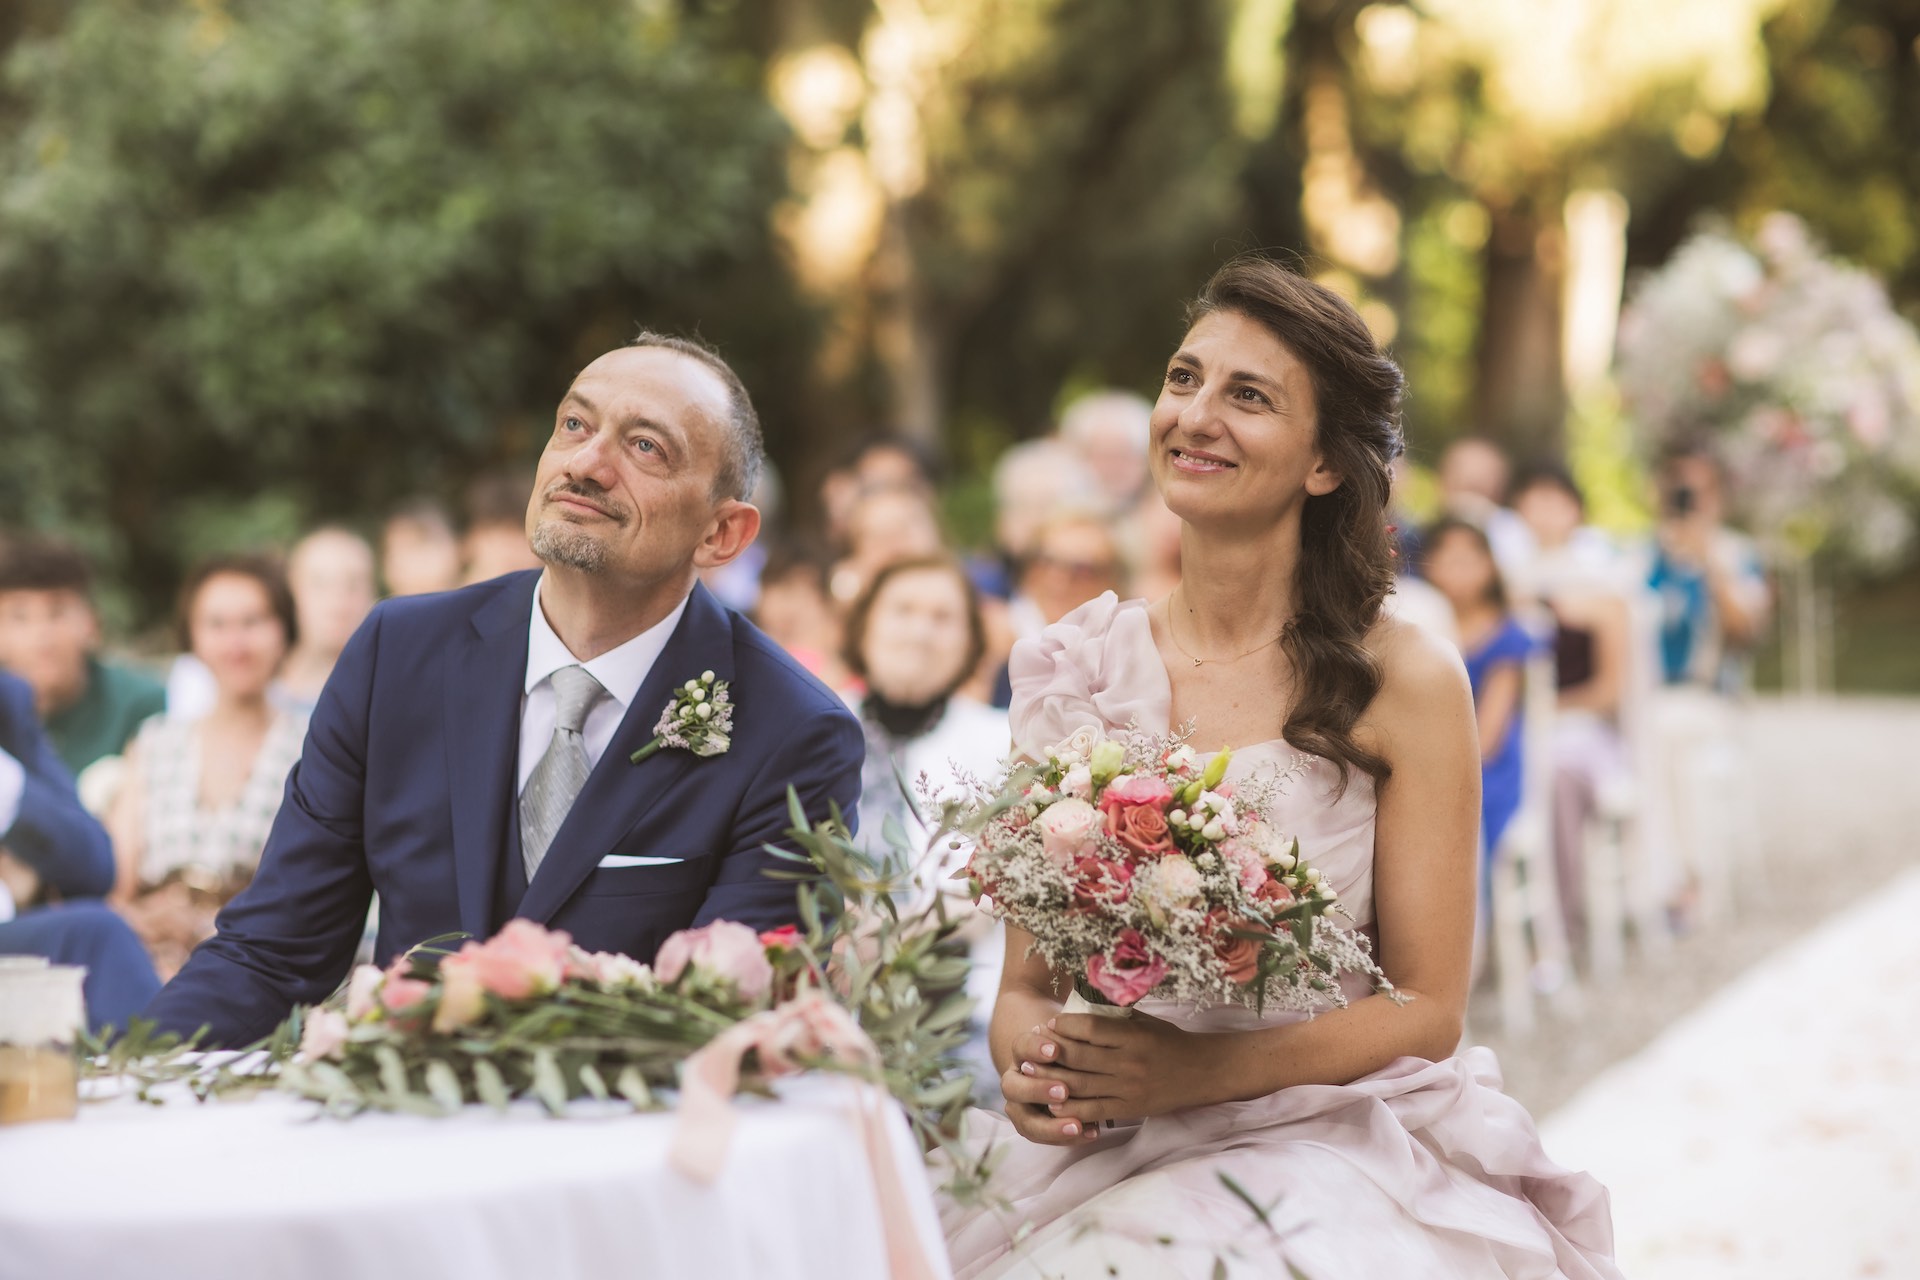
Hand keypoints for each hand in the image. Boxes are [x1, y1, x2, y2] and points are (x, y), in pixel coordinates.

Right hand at [1000, 1021, 1100, 1145]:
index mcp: (1022, 1052)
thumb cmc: (1072, 1044)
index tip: (1055, 1050)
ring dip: (1050, 1126)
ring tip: (1077, 1125)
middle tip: (1063, 1091)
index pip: (1022, 1047)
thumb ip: (1074, 1035)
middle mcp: (1016, 1079)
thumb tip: (1085, 1027)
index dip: (1035, 1048)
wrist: (1063, 1064)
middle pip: (1012, 1087)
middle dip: (1037, 1090)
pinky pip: (1044, 1137)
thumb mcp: (1072, 1036)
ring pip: (1024, 1120)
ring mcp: (1021, 1106)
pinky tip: (1092, 1132)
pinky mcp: (1034, 1126)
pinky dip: (1067, 1137)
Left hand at [1018, 1009, 1209, 1127]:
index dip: (1065, 1026)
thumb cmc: (1169, 1041)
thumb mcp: (1145, 1021)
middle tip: (1028, 1046)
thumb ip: (1114, 1016)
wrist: (1201, 1072)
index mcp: (1133, 1036)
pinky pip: (1092, 1111)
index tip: (1050, 1023)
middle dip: (1049, 1052)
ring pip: (1080, 1086)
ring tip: (1029, 1072)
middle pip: (1079, 1058)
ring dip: (1050, 1080)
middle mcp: (1130, 1063)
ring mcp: (1128, 1089)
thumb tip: (1080, 1000)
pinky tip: (1051, 1103)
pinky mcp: (1129, 1109)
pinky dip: (1069, 1109)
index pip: (1090, 1030)